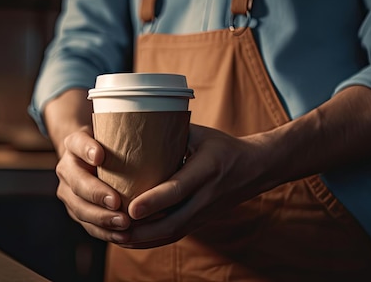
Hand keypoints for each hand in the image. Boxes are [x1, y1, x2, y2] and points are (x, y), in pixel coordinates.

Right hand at [55, 127, 131, 242]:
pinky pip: (89, 226)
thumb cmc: (110, 143)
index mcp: (74, 144)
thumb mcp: (114, 133)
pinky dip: (106, 233)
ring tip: (124, 223)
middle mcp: (67, 168)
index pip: (77, 143)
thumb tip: (161, 136)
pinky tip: (123, 236)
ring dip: (102, 219)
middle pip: (77, 183)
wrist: (92, 158)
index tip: (100, 155)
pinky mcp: (77, 211)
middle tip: (116, 202)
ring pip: (80, 209)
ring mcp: (69, 192)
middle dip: (96, 194)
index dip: (87, 149)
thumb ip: (128, 133)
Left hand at [117, 124, 267, 248]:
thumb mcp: (200, 134)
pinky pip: (175, 236)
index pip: (178, 189)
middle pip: (173, 220)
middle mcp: (206, 196)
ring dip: (143, 239)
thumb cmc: (223, 146)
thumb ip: (170, 133)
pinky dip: (152, 241)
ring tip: (115, 237)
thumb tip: (132, 129)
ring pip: (172, 233)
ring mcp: (205, 212)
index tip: (131, 208)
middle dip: (142, 229)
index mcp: (207, 169)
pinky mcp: (201, 221)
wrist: (256, 169)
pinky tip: (131, 241)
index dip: (154, 201)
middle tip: (114, 229)